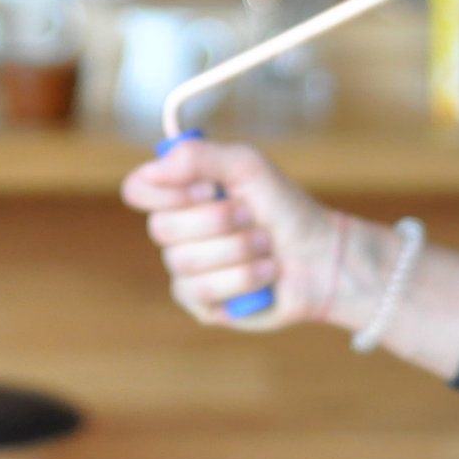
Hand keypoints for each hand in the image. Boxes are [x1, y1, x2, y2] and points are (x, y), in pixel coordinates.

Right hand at [121, 137, 344, 331]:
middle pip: (162, 228)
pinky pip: (202, 291)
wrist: (320, 256)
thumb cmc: (282, 206)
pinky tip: (264, 274)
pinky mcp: (201, 303)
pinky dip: (243, 278)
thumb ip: (198, 156)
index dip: (169, 191)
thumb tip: (156, 166)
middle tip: (251, 217)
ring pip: (185, 261)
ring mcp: (185, 270)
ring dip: (239, 250)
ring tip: (265, 247)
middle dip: (218, 221)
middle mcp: (176, 231)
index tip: (212, 188)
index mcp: (180, 194)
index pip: (138, 189)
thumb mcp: (246, 165)